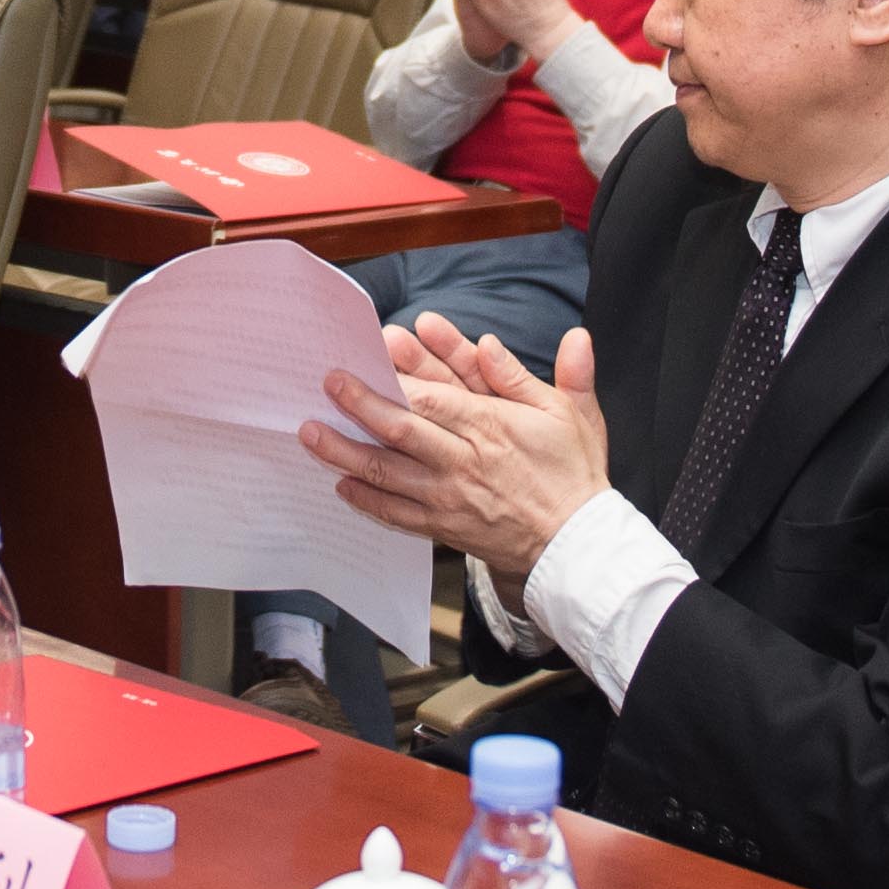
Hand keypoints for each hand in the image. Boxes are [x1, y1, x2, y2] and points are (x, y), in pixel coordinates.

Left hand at [306, 314, 609, 588]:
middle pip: (400, 432)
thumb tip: (492, 342)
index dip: (395, 379)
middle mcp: (464, 463)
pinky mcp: (444, 527)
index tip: (369, 357)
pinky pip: (396, 514)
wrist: (576, 546)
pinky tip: (341, 484)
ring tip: (311, 434)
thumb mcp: (570, 414)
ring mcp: (450, 498)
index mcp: (491, 428)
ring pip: (388, 474)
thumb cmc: (573, 474)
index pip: (432, 400)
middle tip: (327, 385)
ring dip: (346, 453)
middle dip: (359, 406)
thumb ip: (526, 376)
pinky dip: (367, 500)